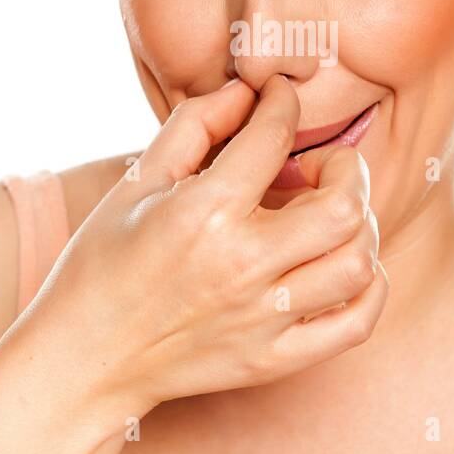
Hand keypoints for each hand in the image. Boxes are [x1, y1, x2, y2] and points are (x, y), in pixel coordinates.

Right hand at [20, 74, 388, 411]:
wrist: (84, 360)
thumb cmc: (105, 264)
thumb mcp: (136, 183)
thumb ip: (194, 125)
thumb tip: (247, 93)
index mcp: (202, 214)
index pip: (274, 138)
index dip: (284, 104)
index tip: (281, 100)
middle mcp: (241, 267)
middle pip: (343, 207)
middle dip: (348, 169)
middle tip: (325, 166)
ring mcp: (261, 319)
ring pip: (357, 264)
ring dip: (361, 228)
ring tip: (334, 218)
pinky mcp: (272, 361)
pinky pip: (354, 326)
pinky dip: (369, 290)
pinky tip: (346, 267)